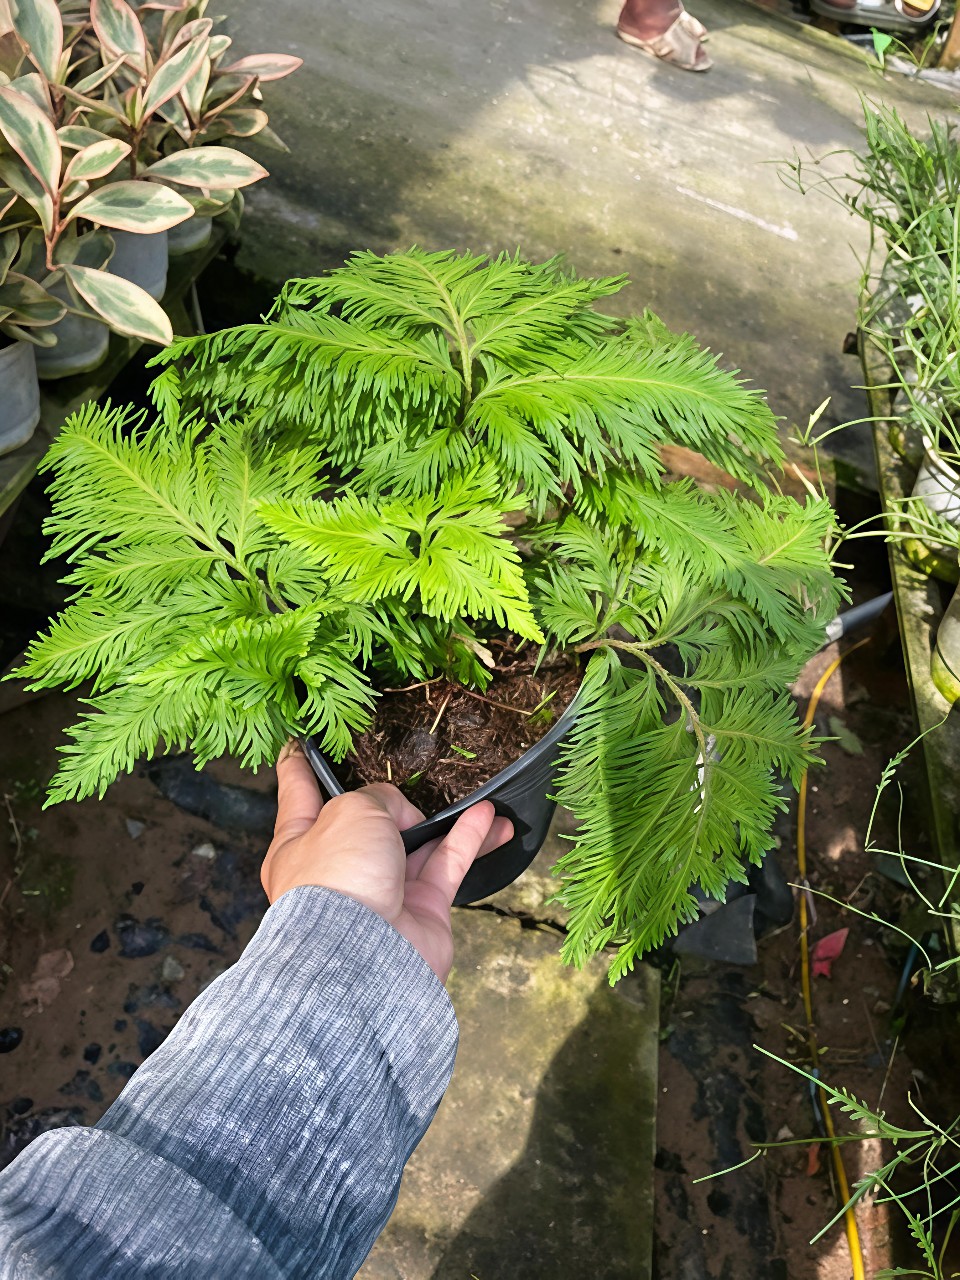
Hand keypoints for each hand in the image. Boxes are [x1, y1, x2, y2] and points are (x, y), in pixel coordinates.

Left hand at [261, 742, 513, 982]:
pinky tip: (490, 819)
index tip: (296, 745)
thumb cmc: (338, 881)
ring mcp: (380, 891)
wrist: (363, 956)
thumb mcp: (351, 810)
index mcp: (299, 844)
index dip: (298, 767)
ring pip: (417, 844)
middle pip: (366, 822)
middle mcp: (338, 868)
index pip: (297, 794)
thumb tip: (406, 817)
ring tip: (475, 796)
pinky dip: (469, 839)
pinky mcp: (419, 911)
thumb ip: (378, 798)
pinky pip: (447, 864)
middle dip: (387, 802)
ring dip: (446, 821)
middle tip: (407, 776)